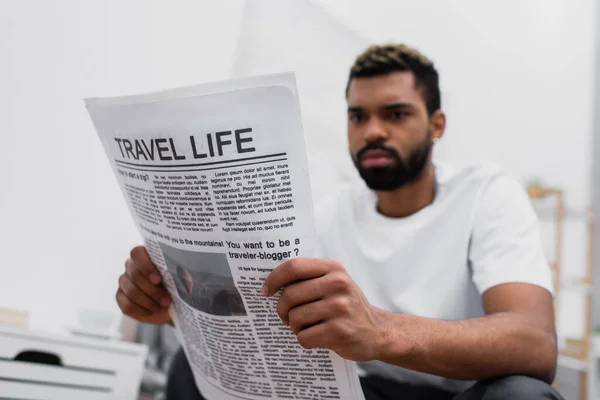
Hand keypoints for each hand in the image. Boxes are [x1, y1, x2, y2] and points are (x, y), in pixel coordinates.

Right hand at [116, 246, 172, 324]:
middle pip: (135, 275)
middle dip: (152, 290)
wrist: (172, 304)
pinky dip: (141, 311)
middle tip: (167, 300)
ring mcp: (124, 281)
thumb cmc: (176, 286)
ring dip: (149, 302)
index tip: (158, 279)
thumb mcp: (179, 278)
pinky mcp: (120, 297)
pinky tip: (152, 312)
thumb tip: (180, 274)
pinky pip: (127, 305)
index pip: (137, 253)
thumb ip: (176, 272)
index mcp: (145, 255)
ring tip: (163, 307)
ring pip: (131, 291)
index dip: (146, 266)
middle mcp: (131, 266)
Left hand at [262, 258, 385, 361]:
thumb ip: (310, 277)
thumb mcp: (335, 282)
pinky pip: (304, 336)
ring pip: (295, 317)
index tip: (266, 291)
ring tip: (306, 327)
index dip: (274, 279)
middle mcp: (338, 284)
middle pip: (290, 295)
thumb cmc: (348, 305)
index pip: (293, 267)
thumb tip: (271, 283)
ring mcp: (339, 308)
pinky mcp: (339, 331)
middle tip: (286, 316)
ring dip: (294, 326)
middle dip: (282, 309)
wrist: (377, 331)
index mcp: (334, 269)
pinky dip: (305, 339)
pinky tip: (316, 337)